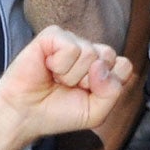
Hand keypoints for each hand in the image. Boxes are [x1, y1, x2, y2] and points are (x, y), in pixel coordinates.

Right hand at [0, 27, 132, 141]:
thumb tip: (101, 65)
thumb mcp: (95, 113)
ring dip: (71, 76)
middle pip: (109, 56)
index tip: (88, 95)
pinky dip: (59, 65)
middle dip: (89, 81)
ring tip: (56, 79)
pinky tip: (48, 68)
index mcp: (101, 68)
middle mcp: (88, 51)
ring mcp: (71, 41)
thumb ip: (112, 92)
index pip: (124, 66)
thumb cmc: (58, 112)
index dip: (108, 85)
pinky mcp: (53, 35)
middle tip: (69, 88)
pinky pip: (71, 48)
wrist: (25, 114)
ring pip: (90, 53)